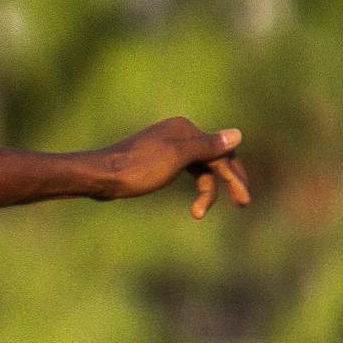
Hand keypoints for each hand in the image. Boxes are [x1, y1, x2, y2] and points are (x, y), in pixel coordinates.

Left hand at [102, 119, 250, 217]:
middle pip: (214, 159)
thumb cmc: (137, 168)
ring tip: (198, 213)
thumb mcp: (177, 157)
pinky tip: (192, 202)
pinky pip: (186, 172)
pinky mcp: (157, 161)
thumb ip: (208, 147)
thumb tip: (238, 134)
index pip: (222, 152)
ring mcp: (168, 147)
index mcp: (186, 130)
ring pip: (200, 168)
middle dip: (228, 182)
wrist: (98, 176)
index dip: (236, 176)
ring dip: (206, 191)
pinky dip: (193, 186)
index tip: (244, 201)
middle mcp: (179, 134)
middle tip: (243, 204)